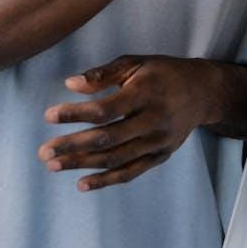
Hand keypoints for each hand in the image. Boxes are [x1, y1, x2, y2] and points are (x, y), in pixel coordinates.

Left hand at [38, 55, 229, 191]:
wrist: (203, 92)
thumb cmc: (162, 73)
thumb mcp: (135, 63)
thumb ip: (103, 74)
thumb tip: (70, 84)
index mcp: (145, 93)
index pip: (105, 109)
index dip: (75, 114)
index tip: (48, 116)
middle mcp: (153, 120)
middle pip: (107, 139)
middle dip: (72, 146)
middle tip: (43, 151)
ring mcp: (158, 142)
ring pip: (116, 159)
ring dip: (82, 164)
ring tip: (53, 165)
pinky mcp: (160, 156)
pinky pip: (130, 173)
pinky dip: (106, 181)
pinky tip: (81, 184)